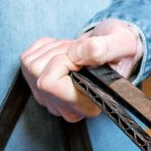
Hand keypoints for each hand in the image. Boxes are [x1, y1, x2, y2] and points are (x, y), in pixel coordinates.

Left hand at [19, 22, 142, 122]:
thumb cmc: (120, 49)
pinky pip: (28, 57)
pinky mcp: (36, 84)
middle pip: (37, 74)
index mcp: (87, 105)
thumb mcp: (122, 43)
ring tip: (75, 52)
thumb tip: (78, 54)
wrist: (113, 47)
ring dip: (54, 49)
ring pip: (31, 64)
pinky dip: (46, 47)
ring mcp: (48, 98)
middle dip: (59, 53)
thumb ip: (104, 48)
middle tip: (80, 52)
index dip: (63, 63)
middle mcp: (64, 107)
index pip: (50, 85)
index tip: (80, 58)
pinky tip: (64, 52)